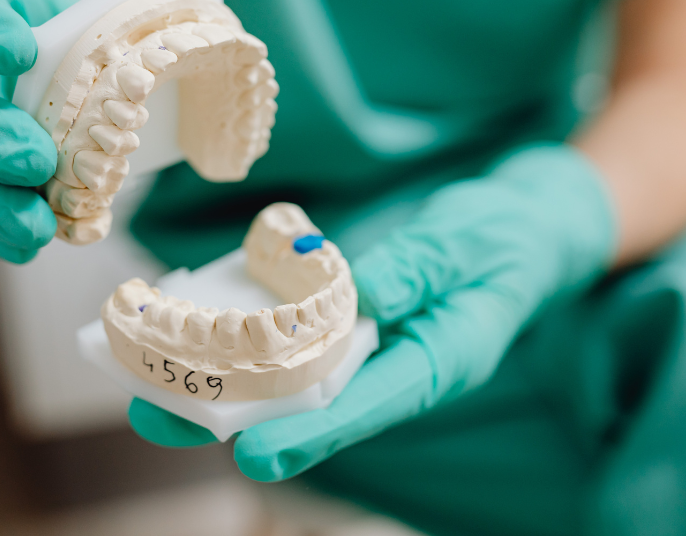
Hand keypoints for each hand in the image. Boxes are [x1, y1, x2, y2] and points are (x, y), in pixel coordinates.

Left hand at [128, 144, 615, 479]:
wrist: (527, 231)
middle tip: (164, 417)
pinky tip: (200, 338)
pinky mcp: (356, 328)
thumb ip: (417, 266)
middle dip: (240, 417)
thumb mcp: (470, 242)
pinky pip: (299, 347)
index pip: (369, 405)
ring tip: (157, 390)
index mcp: (440, 360)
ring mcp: (375, 350)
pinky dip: (251, 346)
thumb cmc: (507, 238)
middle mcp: (398, 367)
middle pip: (313, 407)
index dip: (310, 432)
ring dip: (231, 387)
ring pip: (296, 384)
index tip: (253, 455)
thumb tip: (359, 293)